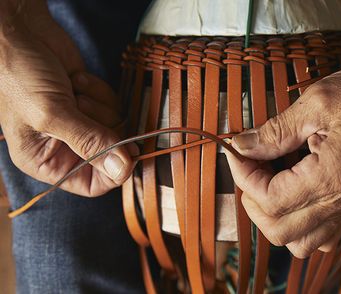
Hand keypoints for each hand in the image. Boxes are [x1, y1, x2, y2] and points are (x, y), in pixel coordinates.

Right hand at [0, 9, 135, 196]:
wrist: (16, 32)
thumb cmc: (18, 75)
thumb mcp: (51, 114)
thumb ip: (89, 142)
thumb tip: (122, 170)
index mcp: (46, 162)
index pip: (94, 184)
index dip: (114, 170)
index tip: (127, 150)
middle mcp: (66, 147)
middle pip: (112, 154)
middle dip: (101, 126)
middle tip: (78, 104)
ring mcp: (81, 123)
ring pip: (117, 127)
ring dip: (100, 104)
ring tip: (71, 89)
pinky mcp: (91, 101)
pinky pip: (115, 105)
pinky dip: (101, 91)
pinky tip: (77, 79)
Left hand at [225, 61, 340, 257]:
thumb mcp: (316, 103)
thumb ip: (275, 131)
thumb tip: (242, 145)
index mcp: (332, 175)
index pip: (271, 199)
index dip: (244, 177)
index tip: (238, 152)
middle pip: (280, 231)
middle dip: (253, 202)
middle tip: (250, 168)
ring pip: (300, 244)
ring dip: (274, 219)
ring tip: (269, 184)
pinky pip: (322, 237)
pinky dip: (299, 226)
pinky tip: (294, 195)